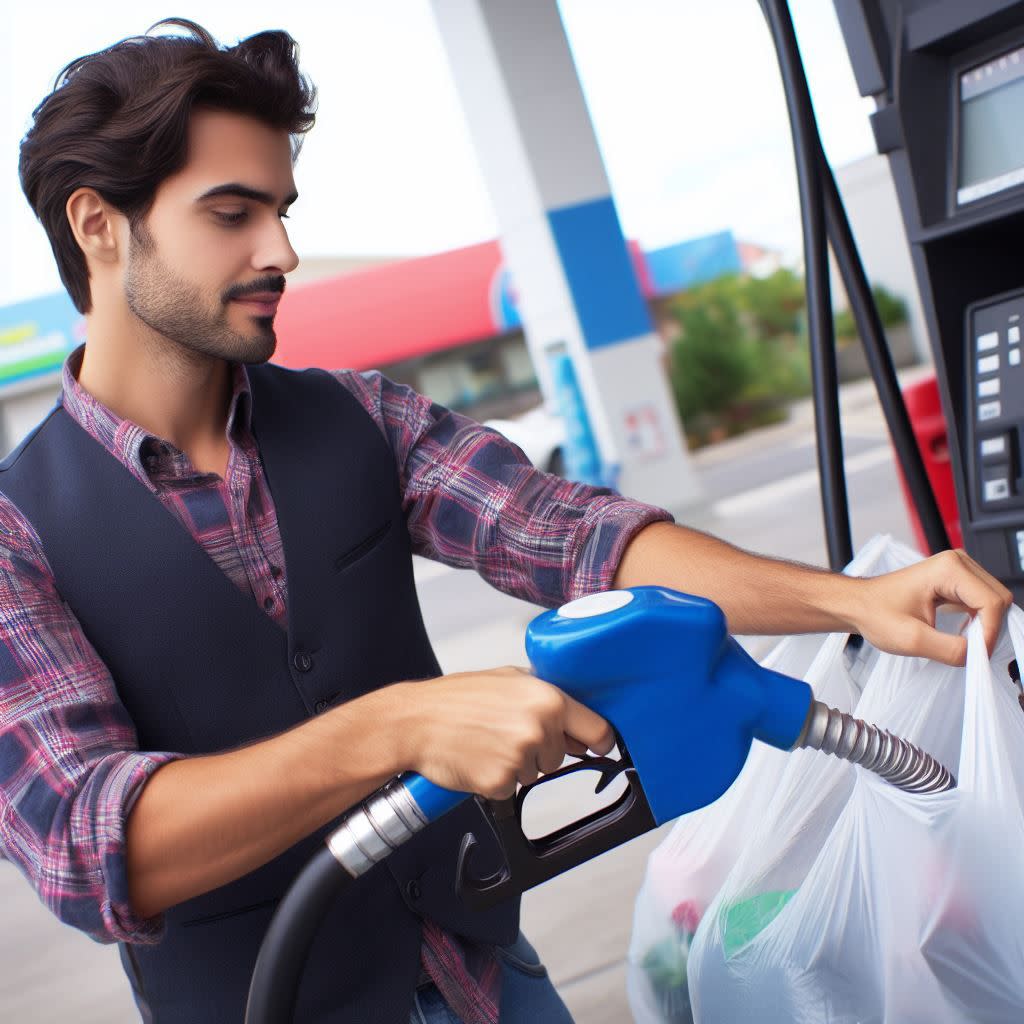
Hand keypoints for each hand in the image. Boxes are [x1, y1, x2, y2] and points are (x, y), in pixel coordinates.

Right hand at [394, 666, 614, 799]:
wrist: (416, 722)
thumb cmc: (457, 699)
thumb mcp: (508, 678)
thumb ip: (546, 696)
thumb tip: (575, 721)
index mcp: (547, 699)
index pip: (598, 730)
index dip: (599, 741)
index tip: (598, 747)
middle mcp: (539, 727)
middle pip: (561, 755)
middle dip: (540, 749)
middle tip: (506, 731)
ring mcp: (520, 757)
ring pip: (536, 772)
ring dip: (516, 764)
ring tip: (488, 741)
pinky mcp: (501, 782)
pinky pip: (511, 788)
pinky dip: (496, 779)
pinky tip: (478, 757)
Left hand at [851, 549, 1012, 665]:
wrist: (858, 605)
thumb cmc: (875, 613)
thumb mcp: (912, 639)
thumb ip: (950, 650)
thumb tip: (977, 656)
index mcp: (948, 568)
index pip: (991, 603)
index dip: (988, 633)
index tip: (975, 655)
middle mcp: (957, 563)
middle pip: (998, 600)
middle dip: (989, 629)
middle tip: (970, 651)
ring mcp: (959, 570)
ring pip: (994, 602)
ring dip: (984, 627)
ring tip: (961, 643)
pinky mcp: (957, 581)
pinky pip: (983, 603)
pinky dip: (978, 622)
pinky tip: (960, 634)